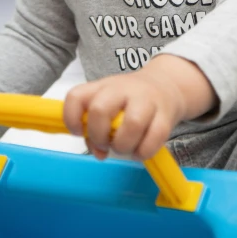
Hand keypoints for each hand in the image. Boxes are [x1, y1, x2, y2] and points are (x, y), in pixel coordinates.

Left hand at [63, 55, 216, 160]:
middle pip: (100, 110)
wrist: (165, 85)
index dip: (71, 119)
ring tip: (124, 148)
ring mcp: (146, 100)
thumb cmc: (129, 100)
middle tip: (105, 143)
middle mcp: (122, 89)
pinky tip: (140, 151)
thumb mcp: (108, 105)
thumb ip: (96, 128)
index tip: (80, 131)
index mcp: (102, 86)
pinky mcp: (165, 115)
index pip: (76, 97)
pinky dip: (143, 152)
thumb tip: (99, 152)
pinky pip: (154, 137)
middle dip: (98, 135)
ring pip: (132, 124)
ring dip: (123, 145)